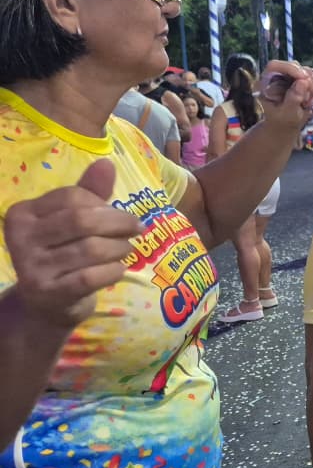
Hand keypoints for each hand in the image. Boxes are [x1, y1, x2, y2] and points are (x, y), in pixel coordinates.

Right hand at [3, 159, 143, 331]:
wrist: (45, 305)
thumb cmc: (62, 253)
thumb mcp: (72, 220)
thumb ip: (89, 193)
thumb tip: (106, 162)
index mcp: (22, 213)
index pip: (73, 197)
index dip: (104, 204)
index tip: (122, 214)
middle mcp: (19, 238)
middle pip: (83, 220)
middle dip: (119, 223)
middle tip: (138, 229)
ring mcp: (31, 267)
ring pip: (91, 249)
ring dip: (120, 248)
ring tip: (126, 250)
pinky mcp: (47, 292)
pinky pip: (91, 277)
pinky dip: (113, 271)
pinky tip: (117, 269)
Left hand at [258, 61, 312, 131]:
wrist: (286, 124)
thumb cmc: (282, 120)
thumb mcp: (287, 114)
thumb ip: (293, 99)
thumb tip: (303, 82)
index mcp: (266, 82)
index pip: (275, 66)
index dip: (290, 68)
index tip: (305, 78)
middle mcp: (278, 75)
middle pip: (295, 66)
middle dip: (307, 80)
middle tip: (310, 98)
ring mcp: (290, 76)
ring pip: (307, 70)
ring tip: (310, 102)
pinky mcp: (301, 78)